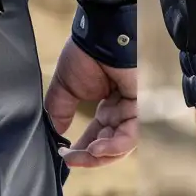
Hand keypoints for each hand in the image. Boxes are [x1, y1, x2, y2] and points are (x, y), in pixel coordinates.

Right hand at [44, 41, 135, 167]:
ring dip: (100, 155)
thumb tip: (54, 134)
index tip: (63, 154)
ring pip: (121, 144)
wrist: (97, 36)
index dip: (80, 150)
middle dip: (88, 156)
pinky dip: (114, 146)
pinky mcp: (140, 108)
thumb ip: (60, 112)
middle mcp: (120, 111)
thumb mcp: (65, 89)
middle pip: (108, 145)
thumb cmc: (84, 55)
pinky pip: (130, 135)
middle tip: (71, 159)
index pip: (95, 137)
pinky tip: (96, 149)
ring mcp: (131, 110)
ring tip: (83, 156)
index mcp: (105, 107)